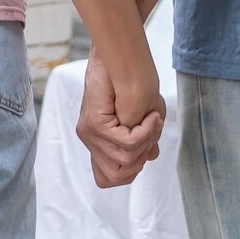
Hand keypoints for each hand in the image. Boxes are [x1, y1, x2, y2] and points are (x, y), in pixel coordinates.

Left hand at [76, 55, 165, 187]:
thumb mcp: (145, 120)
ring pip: (126, 159)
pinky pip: (127, 142)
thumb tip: (149, 158)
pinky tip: (149, 115)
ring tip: (151, 118)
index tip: (143, 149)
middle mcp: (89, 139)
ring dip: (148, 141)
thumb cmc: (136, 84)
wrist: (128, 59)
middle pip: (117, 175)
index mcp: (98, 142)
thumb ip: (144, 142)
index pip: (105, 179)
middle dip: (141, 158)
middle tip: (149, 131)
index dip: (130, 173)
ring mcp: (89, 131)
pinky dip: (146, 131)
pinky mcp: (95, 122)